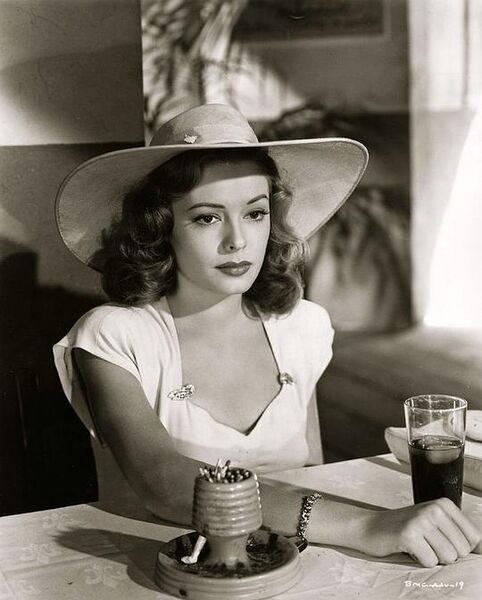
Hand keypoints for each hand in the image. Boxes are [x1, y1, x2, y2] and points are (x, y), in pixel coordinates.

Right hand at [362, 498, 480, 566]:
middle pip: (462, 551)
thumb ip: (459, 534)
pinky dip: (418, 561)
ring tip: (417, 544)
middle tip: (425, 543)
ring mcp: (422, 520)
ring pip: (448, 558)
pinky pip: (429, 562)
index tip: (441, 542)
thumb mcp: (434, 524)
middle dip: (445, 554)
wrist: (369, 527)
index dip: (460, 548)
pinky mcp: (409, 534)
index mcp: (445, 505)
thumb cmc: (405, 530)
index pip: (475, 538)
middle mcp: (435, 509)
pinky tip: (407, 548)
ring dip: (431, 557)